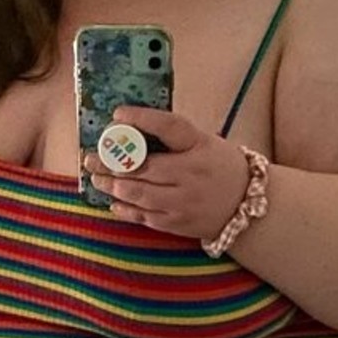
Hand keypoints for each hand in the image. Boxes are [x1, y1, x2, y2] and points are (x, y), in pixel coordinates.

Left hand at [85, 106, 249, 241]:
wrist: (245, 206)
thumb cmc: (220, 167)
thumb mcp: (204, 143)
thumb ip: (174, 138)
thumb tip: (131, 130)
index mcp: (199, 146)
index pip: (168, 126)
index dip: (141, 118)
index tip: (118, 114)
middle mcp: (191, 174)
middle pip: (144, 166)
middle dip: (112, 161)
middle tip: (92, 156)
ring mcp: (182, 202)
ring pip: (138, 193)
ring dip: (112, 186)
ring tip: (96, 178)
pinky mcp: (176, 224)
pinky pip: (144, 216)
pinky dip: (124, 208)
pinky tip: (112, 200)